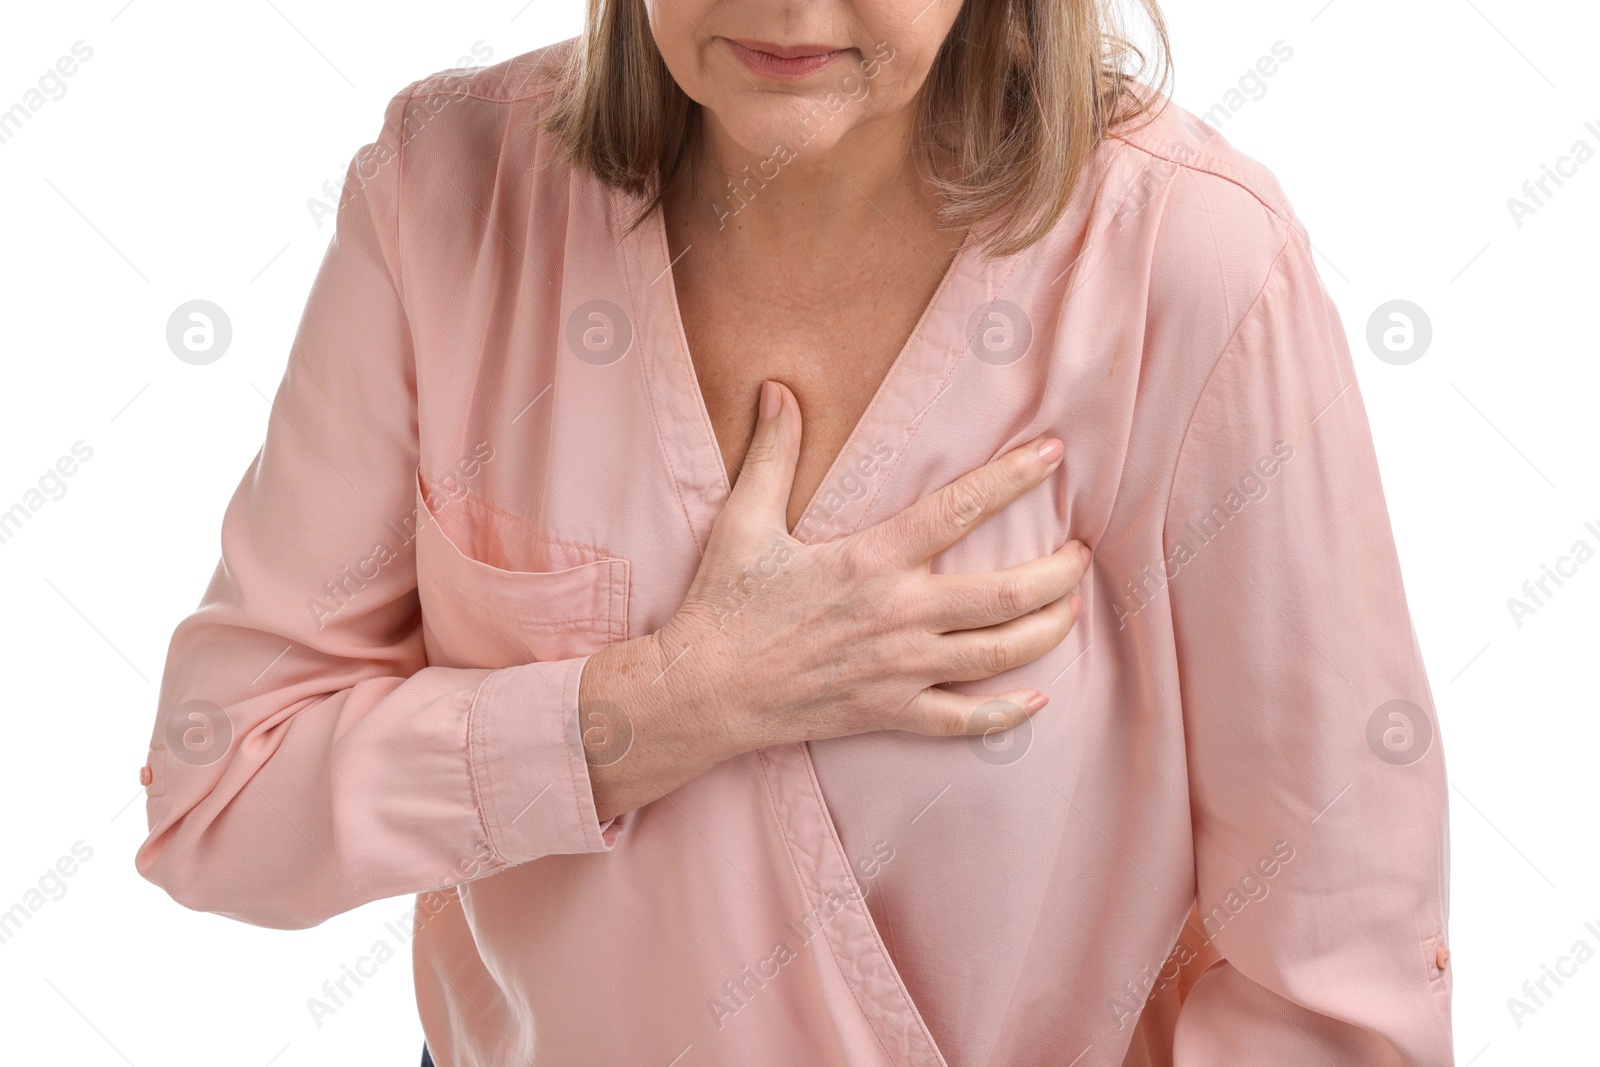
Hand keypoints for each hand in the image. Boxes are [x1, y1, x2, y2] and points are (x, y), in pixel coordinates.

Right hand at [582, 380, 1087, 820]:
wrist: (705, 691)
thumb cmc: (725, 605)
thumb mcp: (745, 521)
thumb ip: (773, 454)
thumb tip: (775, 390)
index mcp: (871, 561)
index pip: (959, 510)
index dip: (1013, 478)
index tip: (1055, 454)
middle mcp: (898, 615)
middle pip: (1006, 594)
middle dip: (1058, 573)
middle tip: (1082, 555)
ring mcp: (900, 669)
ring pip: (999, 654)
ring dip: (1048, 630)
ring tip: (1074, 608)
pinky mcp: (890, 712)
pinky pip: (963, 718)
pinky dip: (1004, 712)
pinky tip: (1035, 699)